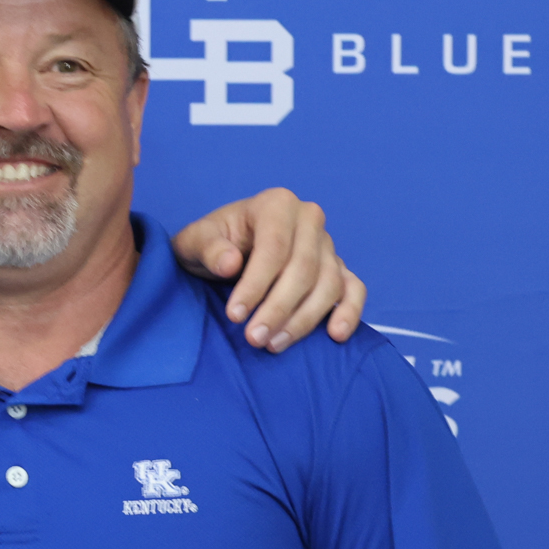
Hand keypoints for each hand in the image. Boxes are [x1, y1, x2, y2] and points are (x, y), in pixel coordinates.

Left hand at [169, 188, 366, 351]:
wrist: (224, 247)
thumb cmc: (210, 243)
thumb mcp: (195, 241)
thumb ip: (209, 249)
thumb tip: (230, 263)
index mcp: (276, 204)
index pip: (275, 248)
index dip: (256, 285)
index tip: (235, 315)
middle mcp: (308, 219)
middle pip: (304, 269)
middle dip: (278, 308)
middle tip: (254, 338)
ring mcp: (327, 244)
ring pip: (328, 284)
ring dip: (303, 319)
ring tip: (273, 344)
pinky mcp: (337, 267)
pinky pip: (353, 288)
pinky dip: (349, 311)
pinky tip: (335, 335)